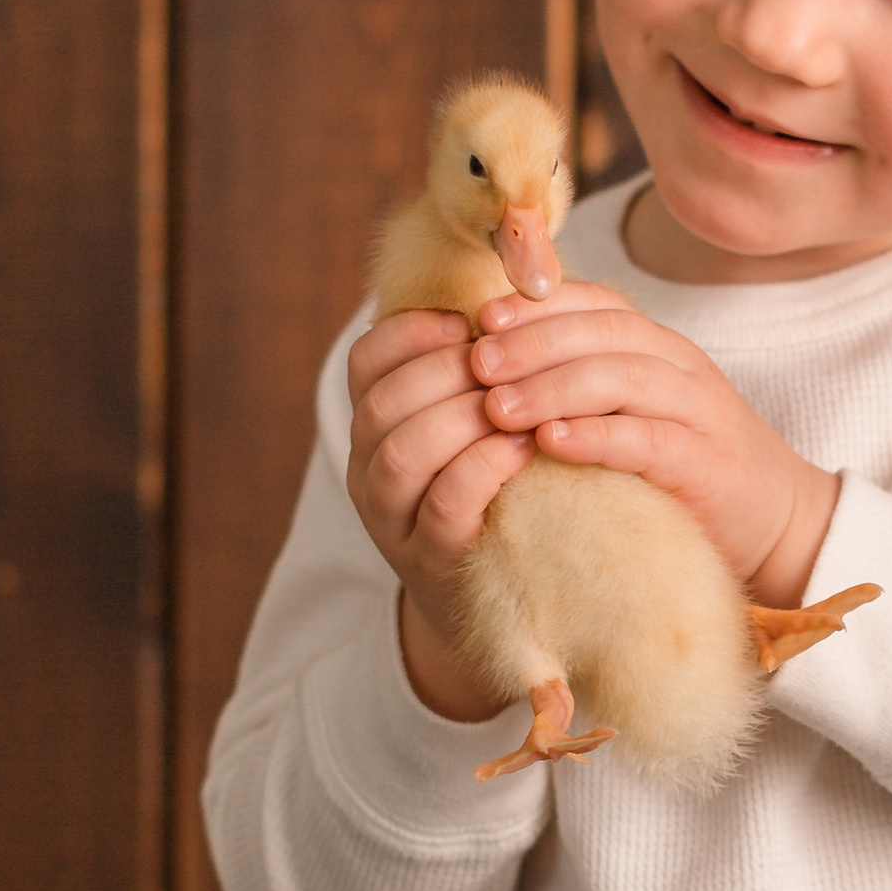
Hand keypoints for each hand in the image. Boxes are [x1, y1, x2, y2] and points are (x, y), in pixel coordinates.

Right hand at [343, 308, 534, 719]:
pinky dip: (483, 468)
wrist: (502, 602)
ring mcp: (394, 522)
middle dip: (445, 373)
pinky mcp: (432, 562)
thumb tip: (518, 288)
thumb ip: (484, 372)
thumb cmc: (502, 494)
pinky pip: (444, 505)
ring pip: (403, 452)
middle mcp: (369, 471)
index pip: (367, 361)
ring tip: (517, 405)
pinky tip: (525, 449)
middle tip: (502, 361)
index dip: (413, 332)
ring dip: (463, 418)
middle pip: (383, 403)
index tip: (468, 323)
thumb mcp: (480, 427)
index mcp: (376, 426)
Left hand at [471, 283, 841, 606]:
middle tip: (477, 364)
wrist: (777, 523)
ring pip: (622, 377)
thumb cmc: (686, 470)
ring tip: (499, 406)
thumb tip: (497, 371)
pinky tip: (550, 441)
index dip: (537, 306)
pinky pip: (647, 438)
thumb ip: (585, 386)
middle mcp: (681, 367)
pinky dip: (596, 436)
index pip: (595, 304)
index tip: (480, 320)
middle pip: (603, 332)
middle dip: (533, 343)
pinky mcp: (705, 464)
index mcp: (659, 347)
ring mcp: (698, 412)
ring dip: (553, 387)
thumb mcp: (635, 413)